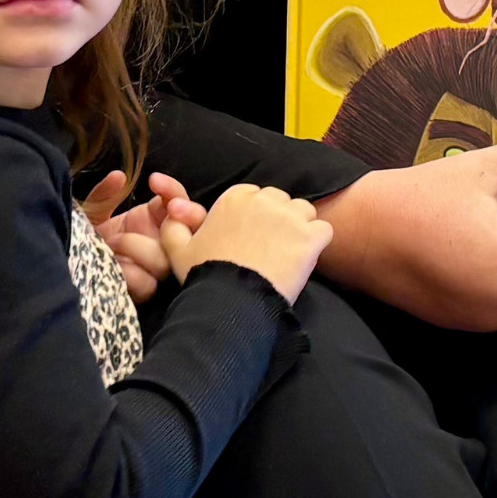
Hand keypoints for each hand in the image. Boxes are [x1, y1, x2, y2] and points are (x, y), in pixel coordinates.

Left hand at [83, 171, 203, 302]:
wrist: (70, 262)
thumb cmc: (87, 236)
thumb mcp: (92, 211)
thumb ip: (104, 194)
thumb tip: (119, 176)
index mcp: (154, 218)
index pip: (178, 200)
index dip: (172, 190)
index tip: (154, 181)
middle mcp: (160, 241)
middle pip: (191, 231)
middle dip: (185, 217)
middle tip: (170, 209)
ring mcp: (155, 267)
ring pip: (169, 258)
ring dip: (142, 247)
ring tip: (113, 242)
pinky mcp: (144, 292)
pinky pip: (149, 284)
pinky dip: (133, 274)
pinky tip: (116, 266)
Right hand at [161, 183, 331, 303]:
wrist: (231, 301)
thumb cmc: (206, 275)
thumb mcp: (178, 250)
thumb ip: (174, 227)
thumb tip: (172, 211)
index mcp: (234, 197)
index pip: (256, 195)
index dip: (256, 216)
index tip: (253, 237)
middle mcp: (264, 200)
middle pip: (282, 201)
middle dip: (280, 219)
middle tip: (273, 246)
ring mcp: (289, 217)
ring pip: (305, 212)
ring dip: (301, 228)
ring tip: (291, 252)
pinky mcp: (309, 238)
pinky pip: (324, 231)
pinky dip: (318, 244)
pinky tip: (306, 259)